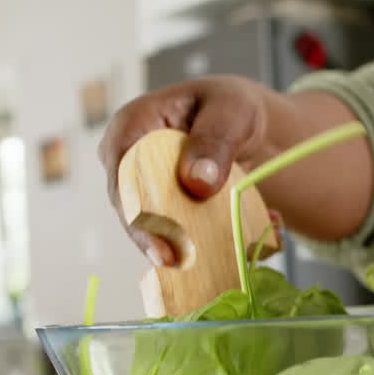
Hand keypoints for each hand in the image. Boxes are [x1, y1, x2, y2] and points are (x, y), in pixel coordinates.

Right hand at [98, 75, 369, 266]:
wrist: (248, 126)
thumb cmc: (231, 108)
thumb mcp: (230, 111)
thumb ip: (214, 141)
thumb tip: (196, 183)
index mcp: (132, 127)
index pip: (123, 173)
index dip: (137, 212)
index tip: (160, 246)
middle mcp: (131, 164)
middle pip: (134, 211)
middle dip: (159, 241)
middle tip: (182, 266)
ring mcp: (148, 191)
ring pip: (157, 230)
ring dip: (191, 249)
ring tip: (224, 261)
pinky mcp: (169, 214)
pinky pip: (183, 237)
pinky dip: (216, 247)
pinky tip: (250, 247)